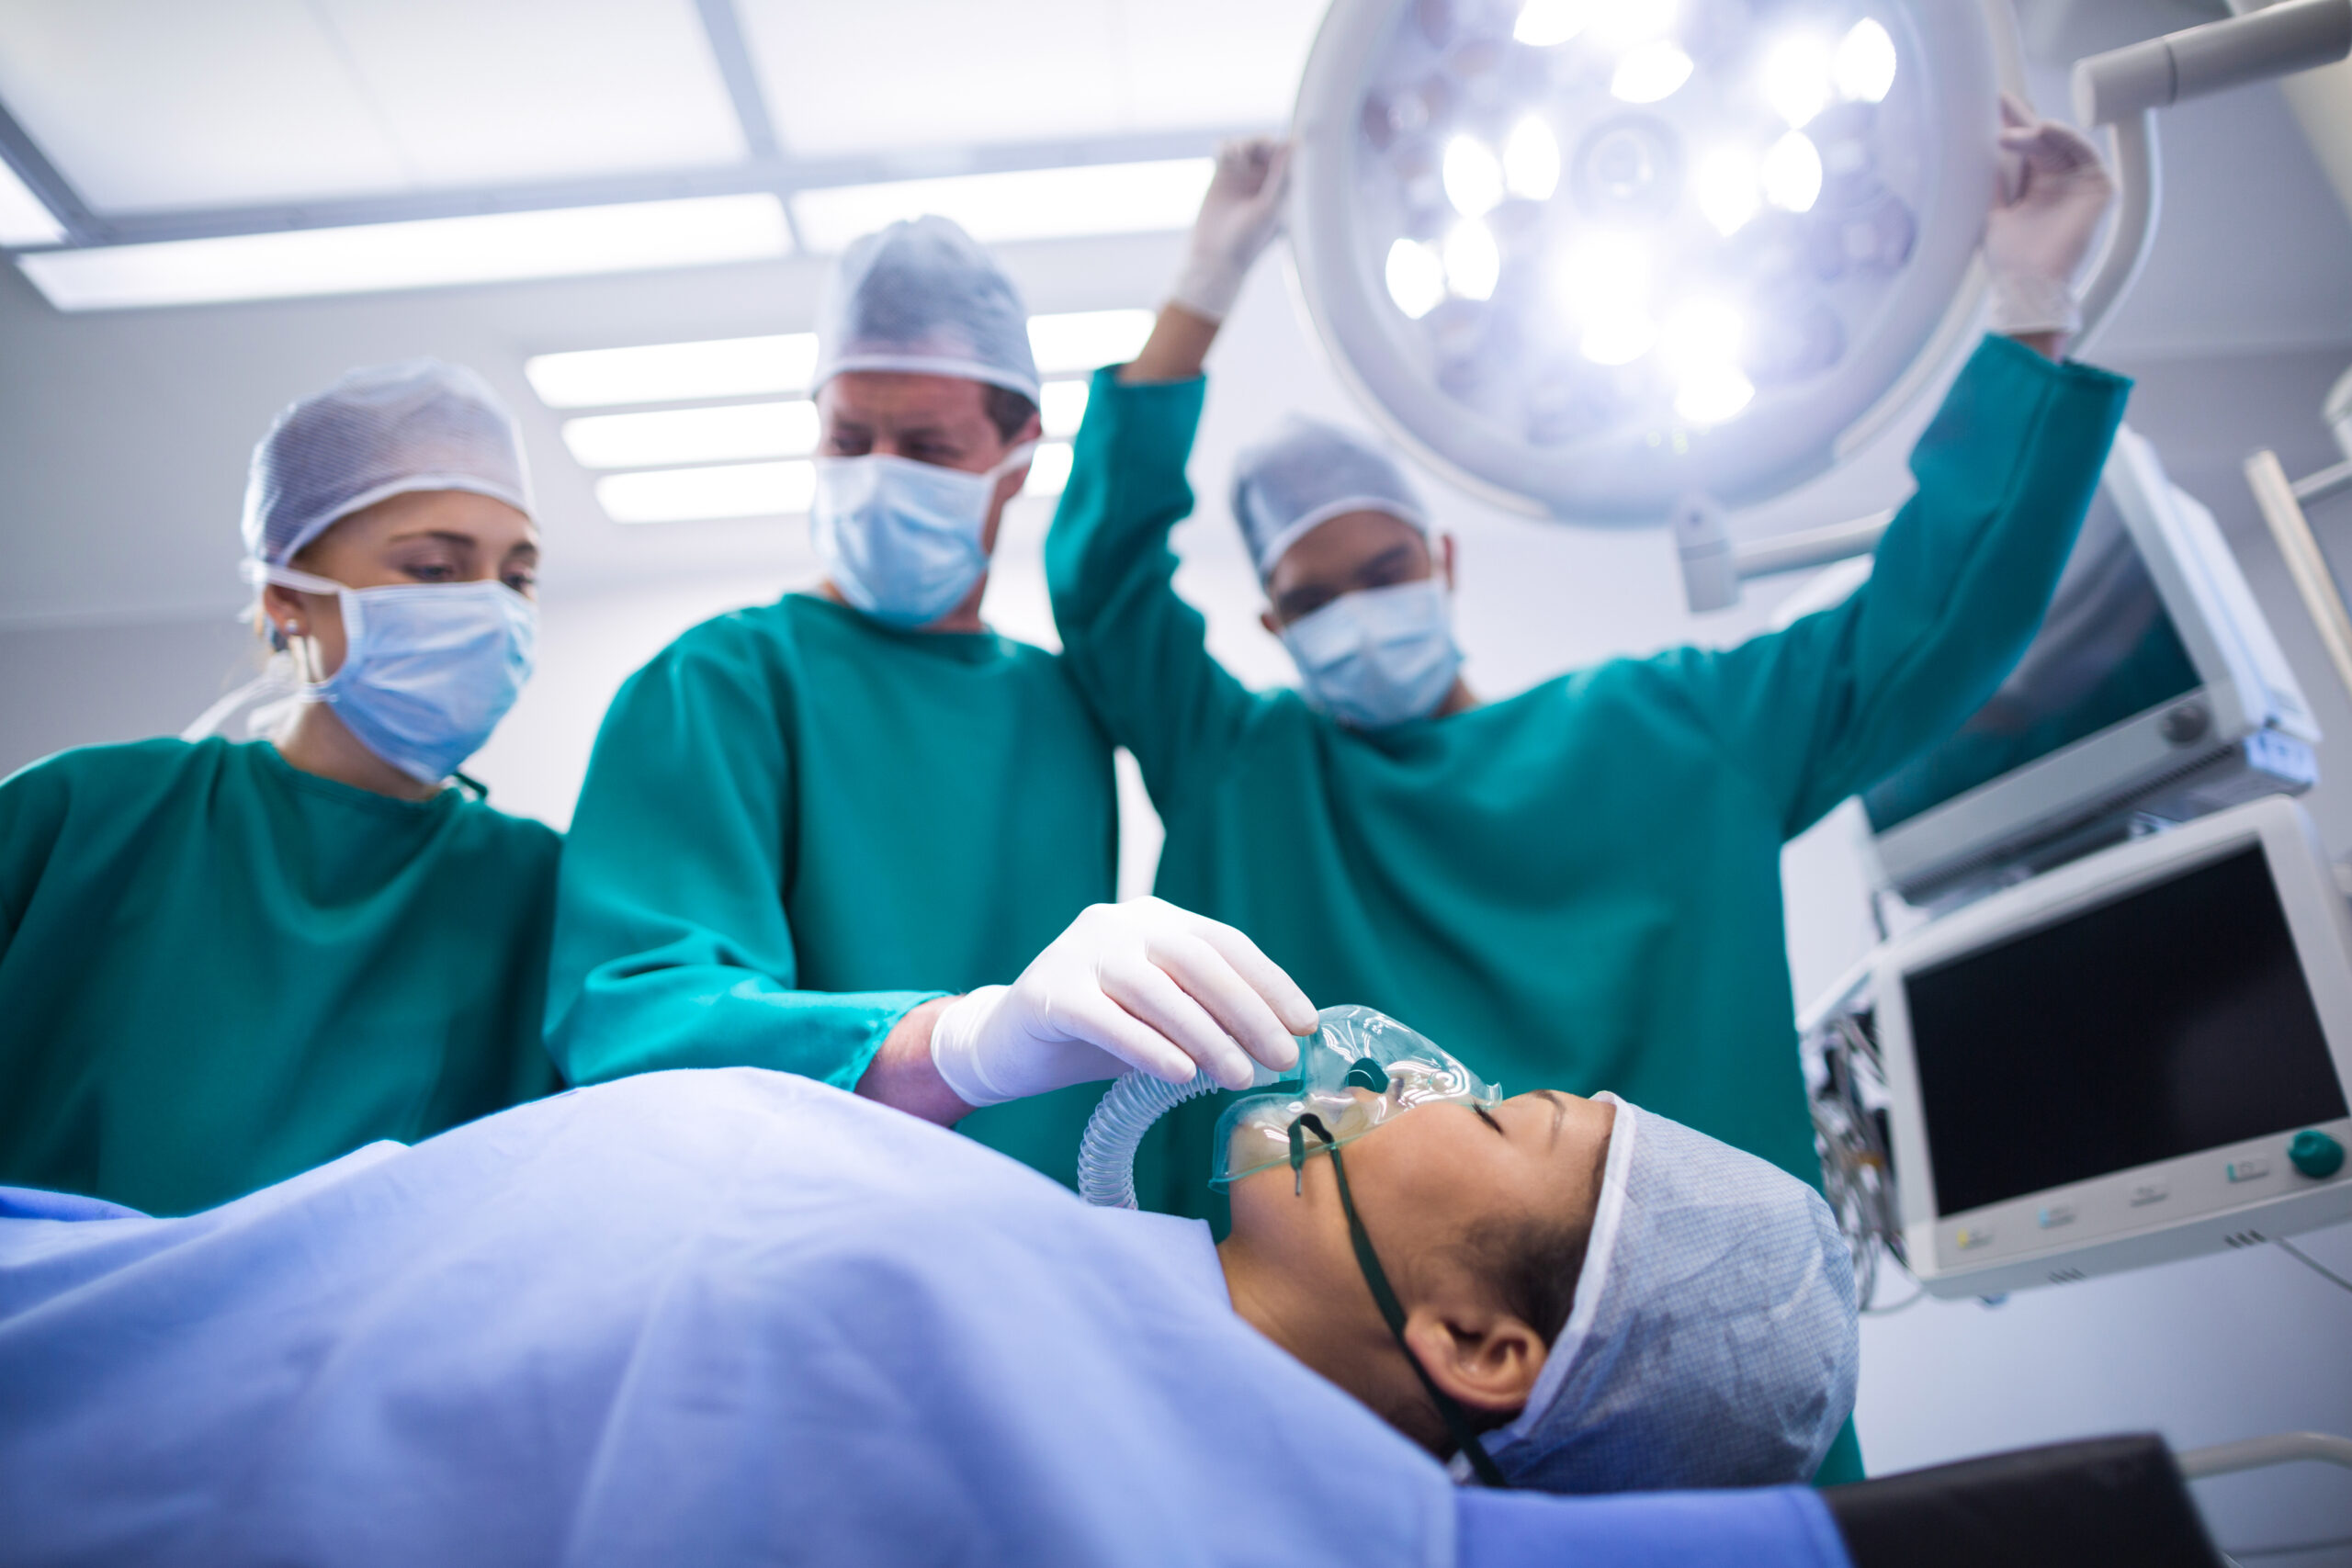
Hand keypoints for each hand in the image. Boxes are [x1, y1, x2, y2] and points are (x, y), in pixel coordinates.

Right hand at [927, 898, 1315, 1107]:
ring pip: (1156, 990)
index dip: (1270, 983)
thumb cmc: (1098, 1033)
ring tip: (1239, 1076)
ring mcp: (1078, 952)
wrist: (1007, 1044)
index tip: (1305, 1026)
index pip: (1225, 943)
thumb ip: (1208, 1014)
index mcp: (1154, 919)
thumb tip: (1283, 1042)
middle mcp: (1117, 923)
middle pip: (1197, 961)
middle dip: (1248, 1012)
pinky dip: (1148, 1047)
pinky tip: (1181, 1076)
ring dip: (1207, 1036)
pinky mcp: (1047, 991)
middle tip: (1282, 1058)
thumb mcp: (1162, 1016)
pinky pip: (1107, 1018)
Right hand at [1168, 138, 1292, 323]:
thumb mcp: (1270, 209)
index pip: (1290, 158)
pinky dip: (1227, 147)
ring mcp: (1244, 178)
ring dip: (1244, 144)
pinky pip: (1227, 151)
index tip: (1276, 149)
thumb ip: (1282, 178)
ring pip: (1249, 146)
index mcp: (1284, 190)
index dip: (1283, 147)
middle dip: (1261, 144)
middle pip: (1269, 147)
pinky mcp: (1222, 177)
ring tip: (1235, 155)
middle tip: (1249, 152)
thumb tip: (1292, 146)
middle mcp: (1266, 182)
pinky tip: (1228, 156)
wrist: (1215, 258)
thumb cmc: (1248, 241)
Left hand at [1985, 94, 2114, 337]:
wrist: (2027, 286)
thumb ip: (1989, 181)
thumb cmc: (2010, 258)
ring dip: (2038, 131)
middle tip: (1998, 102)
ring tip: (2011, 131)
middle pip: (2042, 140)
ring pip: (2060, 144)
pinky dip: (2066, 138)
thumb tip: (1971, 147)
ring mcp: (2079, 183)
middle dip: (2020, 120)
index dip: (2010, 125)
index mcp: (2035, 185)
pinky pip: (2084, 153)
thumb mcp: (1990, 211)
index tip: (1990, 103)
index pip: (2024, 147)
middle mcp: (2059, 180)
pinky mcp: (2099, 188)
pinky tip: (2044, 130)